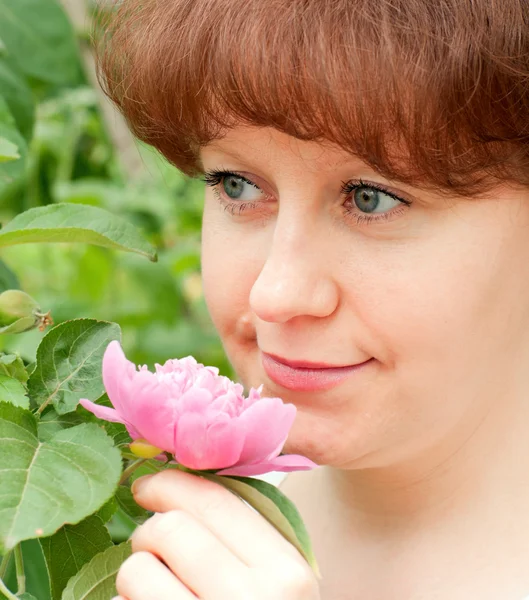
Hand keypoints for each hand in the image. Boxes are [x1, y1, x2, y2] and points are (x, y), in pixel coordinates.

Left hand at [113, 469, 320, 598]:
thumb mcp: (276, 583)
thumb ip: (242, 538)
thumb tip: (179, 488)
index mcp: (287, 570)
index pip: (217, 501)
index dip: (173, 483)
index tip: (148, 485)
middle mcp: (255, 599)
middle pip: (171, 528)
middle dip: (149, 531)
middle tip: (150, 545)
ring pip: (138, 569)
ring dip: (135, 574)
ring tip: (155, 591)